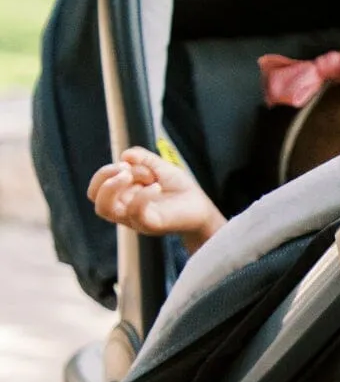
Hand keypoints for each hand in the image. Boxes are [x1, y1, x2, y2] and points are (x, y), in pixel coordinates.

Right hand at [86, 146, 225, 253]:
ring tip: (137, 176)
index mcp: (122, 198)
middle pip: (94, 197)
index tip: (127, 163)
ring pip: (105, 209)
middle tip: (128, 169)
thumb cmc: (179, 189)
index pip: (96, 189)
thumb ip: (142, 158)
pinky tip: (157, 186)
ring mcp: (135, 220)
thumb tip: (124, 155)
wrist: (202, 208)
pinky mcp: (150, 225)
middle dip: (105, 176)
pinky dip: (142, 195)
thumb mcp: (159, 167)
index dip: (104, 173)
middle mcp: (125, 211)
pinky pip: (135, 212)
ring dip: (114, 186)